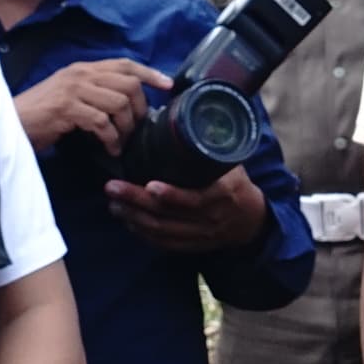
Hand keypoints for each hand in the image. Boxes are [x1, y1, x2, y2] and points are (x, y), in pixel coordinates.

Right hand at [15, 57, 157, 154]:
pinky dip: (110, 138)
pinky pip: (102, 122)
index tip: (167, 84)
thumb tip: (125, 104)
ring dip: (125, 127)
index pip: (124, 63)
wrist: (10, 123)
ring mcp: (73, 89)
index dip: (149, 72)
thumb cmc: (41, 114)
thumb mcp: (70, 94)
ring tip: (119, 142)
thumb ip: (94, 92)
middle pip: (128, 83)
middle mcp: (80, 73)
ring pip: (119, 103)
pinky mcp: (67, 108)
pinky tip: (109, 148)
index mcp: (83, 68)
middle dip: (139, 108)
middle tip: (135, 128)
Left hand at [104, 163, 268, 256]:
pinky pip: (164, 244)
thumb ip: (209, 147)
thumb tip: (185, 117)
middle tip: (113, 188)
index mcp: (222, 194)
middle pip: (168, 215)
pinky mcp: (192, 246)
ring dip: (134, 217)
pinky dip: (143, 234)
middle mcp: (210, 218)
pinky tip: (127, 220)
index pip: (194, 199)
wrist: (250, 219)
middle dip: (136, 201)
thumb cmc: (235, 183)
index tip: (149, 184)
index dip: (171, 194)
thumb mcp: (231, 163)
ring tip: (114, 203)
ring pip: (162, 231)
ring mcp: (200, 235)